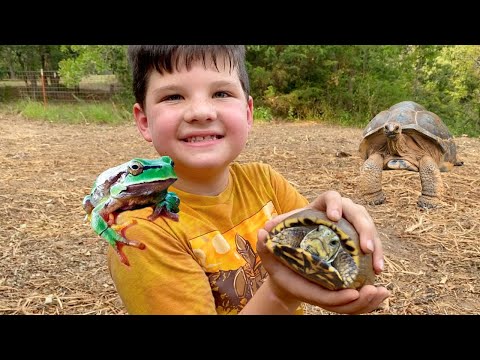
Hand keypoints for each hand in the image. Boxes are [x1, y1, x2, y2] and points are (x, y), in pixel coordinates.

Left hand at [266, 190, 383, 273]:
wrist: (300, 255)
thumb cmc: (292, 241)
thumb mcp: (281, 237)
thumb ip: (273, 232)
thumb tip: (265, 229)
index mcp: (322, 205)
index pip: (331, 196)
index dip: (335, 204)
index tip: (335, 217)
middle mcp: (342, 210)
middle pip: (357, 212)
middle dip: (364, 229)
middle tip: (365, 248)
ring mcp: (353, 223)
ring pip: (369, 227)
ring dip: (375, 245)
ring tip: (376, 265)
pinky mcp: (361, 237)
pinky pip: (373, 243)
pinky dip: (377, 255)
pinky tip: (377, 270)